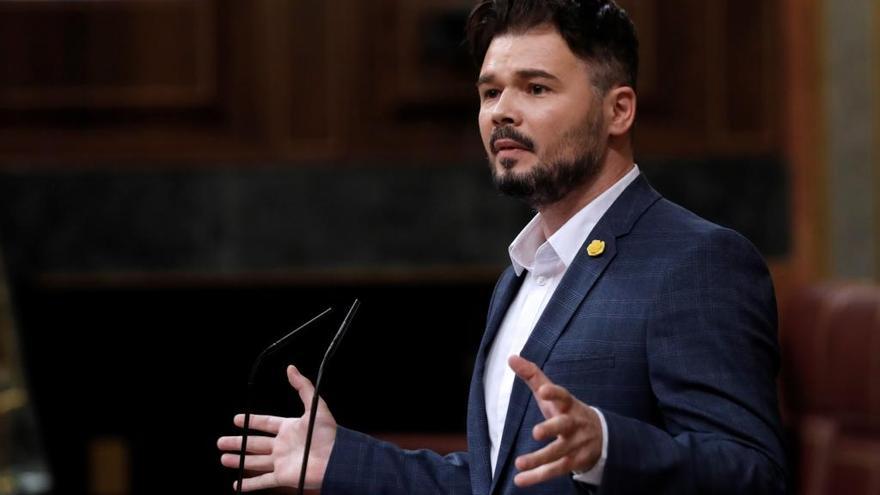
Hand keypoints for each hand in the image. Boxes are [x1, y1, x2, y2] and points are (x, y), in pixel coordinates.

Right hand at [217, 365, 336, 491]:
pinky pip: (263, 481)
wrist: (336, 459)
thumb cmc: (328, 434)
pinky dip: (249, 484)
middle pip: (255, 444)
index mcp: (289, 428)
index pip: (266, 423)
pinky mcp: (283, 477)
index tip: (236, 419)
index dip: (252, 421)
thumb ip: (303, 387)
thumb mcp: (315, 406)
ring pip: (255, 461)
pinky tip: (237, 485)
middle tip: (221, 442)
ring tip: (224, 458)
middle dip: (238, 443)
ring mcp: (282, 462)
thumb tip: (291, 368)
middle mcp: (283, 445)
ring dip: (239, 460)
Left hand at [508, 355, 602, 486]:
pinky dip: (537, 476)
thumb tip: (511, 357)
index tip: (543, 390)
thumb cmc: (567, 410)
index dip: (554, 393)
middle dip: (551, 428)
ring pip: (558, 453)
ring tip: (519, 463)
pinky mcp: (575, 462)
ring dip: (539, 459)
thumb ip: (532, 375)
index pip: (563, 396)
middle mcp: (574, 424)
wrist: (600, 436)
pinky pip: (555, 470)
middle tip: (536, 432)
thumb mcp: (552, 393)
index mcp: (568, 405)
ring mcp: (576, 444)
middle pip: (564, 425)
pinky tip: (520, 480)